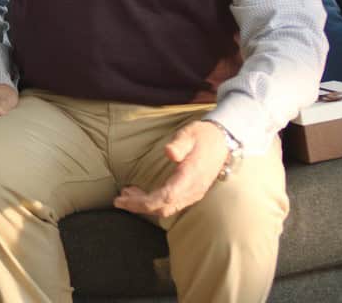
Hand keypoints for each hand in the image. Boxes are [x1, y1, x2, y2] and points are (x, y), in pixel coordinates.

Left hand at [113, 120, 230, 217]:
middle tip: (118, 200)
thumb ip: (180, 144)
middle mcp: (193, 189)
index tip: (125, 198)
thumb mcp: (190, 134)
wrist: (223, 142)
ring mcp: (193, 194)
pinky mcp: (191, 193)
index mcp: (191, 176)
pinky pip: (170, 204)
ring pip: (166, 208)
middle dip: (139, 206)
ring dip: (144, 205)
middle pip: (164, 207)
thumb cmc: (203, 136)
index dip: (145, 201)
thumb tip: (169, 152)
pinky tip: (139, 194)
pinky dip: (153, 202)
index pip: (167, 196)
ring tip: (125, 196)